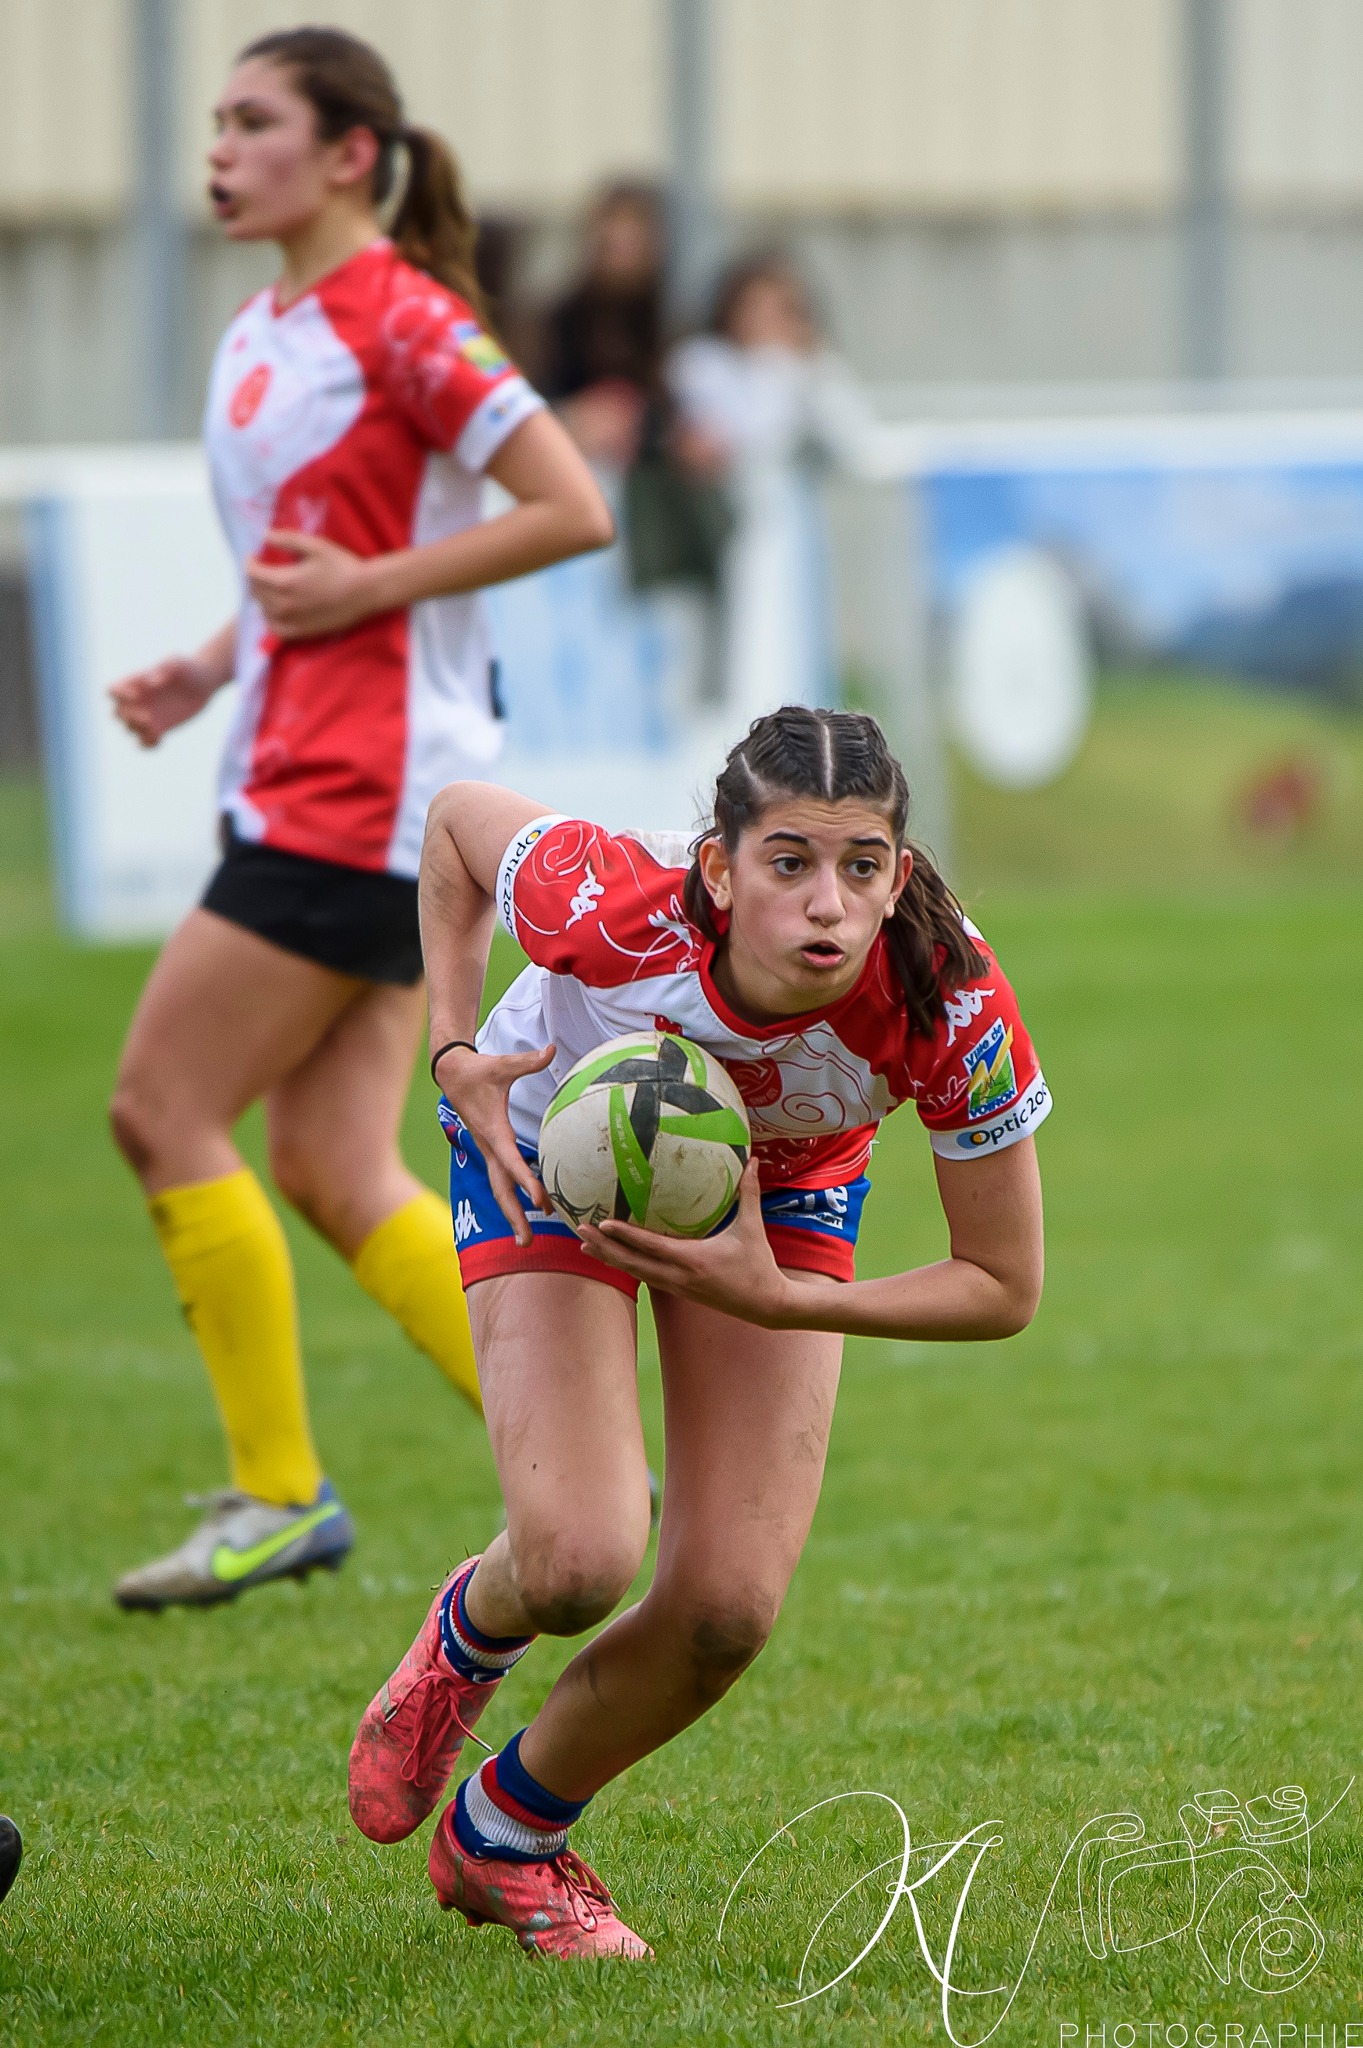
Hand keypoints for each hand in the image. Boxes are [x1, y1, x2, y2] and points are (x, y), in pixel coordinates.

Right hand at [109, 655, 217, 747]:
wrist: (204, 682)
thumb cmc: (187, 667)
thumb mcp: (176, 662)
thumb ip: (162, 668)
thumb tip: (151, 682)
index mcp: (134, 682)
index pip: (112, 690)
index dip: (118, 694)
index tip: (137, 695)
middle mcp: (137, 701)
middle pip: (117, 713)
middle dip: (128, 717)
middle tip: (148, 717)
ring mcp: (146, 715)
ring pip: (128, 729)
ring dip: (137, 730)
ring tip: (154, 727)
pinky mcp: (159, 728)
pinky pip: (144, 742)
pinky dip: (148, 744)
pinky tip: (161, 739)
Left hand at [246, 530, 382, 639]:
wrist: (365, 593)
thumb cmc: (342, 566)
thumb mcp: (315, 545)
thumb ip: (287, 539)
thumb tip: (264, 535)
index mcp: (284, 582)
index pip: (251, 573)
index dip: (250, 562)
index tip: (254, 556)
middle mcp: (283, 605)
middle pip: (255, 591)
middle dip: (256, 578)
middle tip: (264, 570)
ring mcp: (291, 622)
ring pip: (263, 610)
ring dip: (263, 597)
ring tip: (272, 588)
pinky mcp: (301, 633)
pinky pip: (275, 628)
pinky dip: (271, 617)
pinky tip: (278, 610)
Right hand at [434, 1041, 555, 1245]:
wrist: (452, 1074)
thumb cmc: (479, 1070)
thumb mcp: (503, 1065)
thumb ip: (529, 1061)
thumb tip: (552, 1049)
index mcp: (494, 1131)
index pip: (512, 1162)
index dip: (526, 1182)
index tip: (541, 1201)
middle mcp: (489, 1147)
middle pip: (501, 1189)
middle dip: (514, 1216)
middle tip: (528, 1242)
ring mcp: (488, 1151)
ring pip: (500, 1189)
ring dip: (512, 1213)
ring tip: (527, 1240)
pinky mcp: (490, 1150)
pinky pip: (501, 1180)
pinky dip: (511, 1198)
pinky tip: (528, 1212)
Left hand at [579, 1163, 796, 1324]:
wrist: (766, 1306)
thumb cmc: (759, 1265)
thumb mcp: (752, 1228)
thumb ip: (748, 1193)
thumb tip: (751, 1160)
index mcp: (693, 1260)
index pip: (651, 1246)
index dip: (625, 1235)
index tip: (602, 1223)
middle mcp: (679, 1276)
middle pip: (632, 1263)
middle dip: (604, 1248)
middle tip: (580, 1231)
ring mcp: (677, 1287)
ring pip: (635, 1273)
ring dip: (610, 1258)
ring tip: (585, 1246)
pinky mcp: (680, 1292)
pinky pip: (646, 1277)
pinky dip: (627, 1266)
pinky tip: (614, 1257)